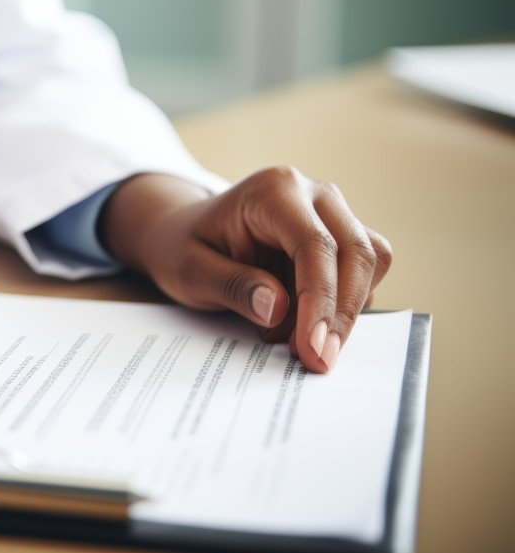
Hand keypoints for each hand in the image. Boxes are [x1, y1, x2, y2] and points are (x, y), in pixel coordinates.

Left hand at [101, 168, 391, 372]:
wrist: (182, 233)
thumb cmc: (184, 247)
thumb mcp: (190, 271)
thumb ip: (233, 287)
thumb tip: (279, 308)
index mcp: (273, 191)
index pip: (315, 245)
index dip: (321, 300)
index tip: (313, 348)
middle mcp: (313, 194)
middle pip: (357, 253)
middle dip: (341, 314)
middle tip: (316, 361)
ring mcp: (332, 212)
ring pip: (369, 264)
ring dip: (339, 311)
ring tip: (285, 336)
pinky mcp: (341, 236)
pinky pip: (362, 274)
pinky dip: (338, 306)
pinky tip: (296, 322)